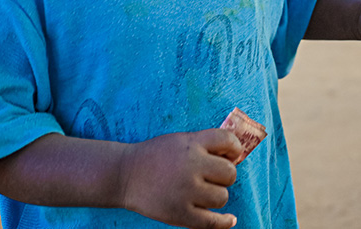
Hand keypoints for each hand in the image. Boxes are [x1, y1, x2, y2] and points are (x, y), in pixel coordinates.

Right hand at [119, 129, 243, 228]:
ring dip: (216, 195)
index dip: (234, 149)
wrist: (125, 174)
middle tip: (211, 177)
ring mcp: (186, 191)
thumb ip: (205, 145)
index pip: (229, 141)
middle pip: (230, 173)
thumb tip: (235, 157)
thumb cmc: (156, 156)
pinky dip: (224, 222)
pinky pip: (212, 222)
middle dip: (224, 175)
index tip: (231, 155)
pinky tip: (230, 220)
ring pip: (222, 197)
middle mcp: (192, 166)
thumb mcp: (180, 140)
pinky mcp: (180, 214)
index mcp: (192, 144)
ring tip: (202, 192)